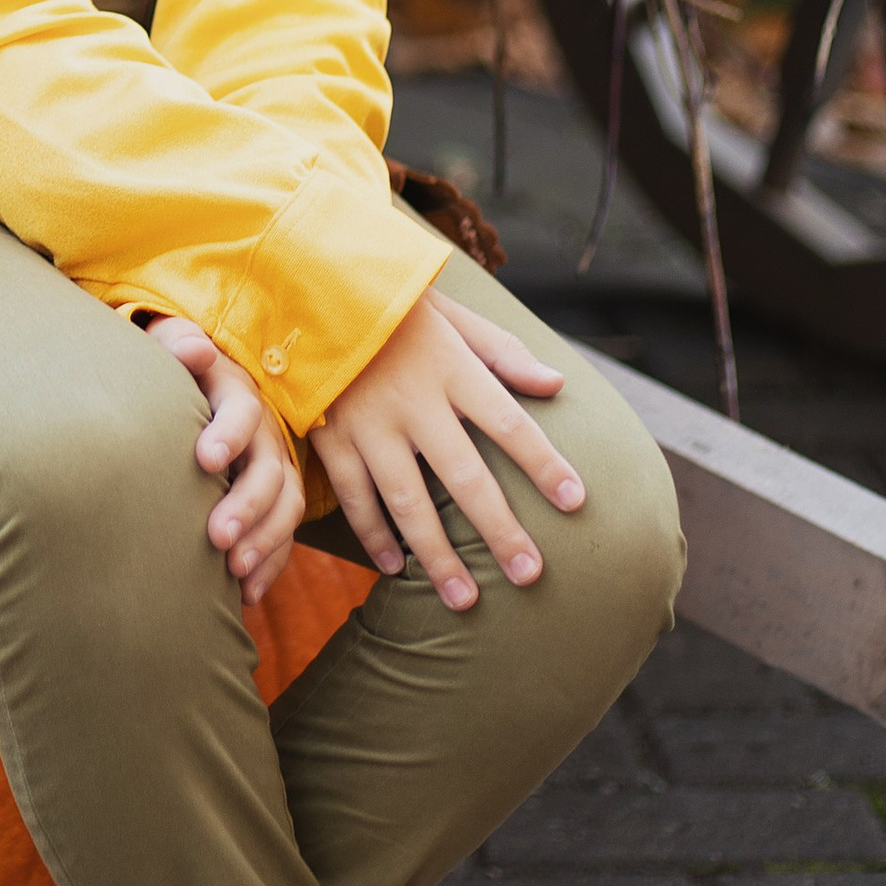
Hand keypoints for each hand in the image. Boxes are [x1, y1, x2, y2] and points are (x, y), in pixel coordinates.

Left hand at [145, 312, 303, 608]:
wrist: (187, 389)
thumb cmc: (168, 370)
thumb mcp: (168, 346)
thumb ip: (175, 344)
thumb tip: (194, 348)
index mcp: (236, 392)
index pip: (241, 410)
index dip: (228, 433)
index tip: (203, 459)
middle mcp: (263, 432)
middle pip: (270, 469)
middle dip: (248, 505)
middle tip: (218, 537)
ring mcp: (273, 467)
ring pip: (286, 506)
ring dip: (265, 541)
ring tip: (235, 570)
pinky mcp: (272, 499)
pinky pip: (283, 534)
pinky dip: (269, 565)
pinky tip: (245, 593)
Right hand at [308, 289, 576, 611]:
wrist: (307, 285)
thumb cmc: (392, 304)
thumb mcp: (453, 314)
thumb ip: (504, 351)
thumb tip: (555, 383)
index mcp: (452, 369)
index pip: (511, 425)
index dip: (545, 465)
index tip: (577, 503)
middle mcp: (413, 403)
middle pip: (466, 478)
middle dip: (501, 531)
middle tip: (531, 576)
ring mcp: (368, 425)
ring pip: (408, 502)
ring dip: (437, 554)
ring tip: (465, 599)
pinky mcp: (329, 436)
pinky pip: (354, 497)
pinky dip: (374, 535)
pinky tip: (396, 568)